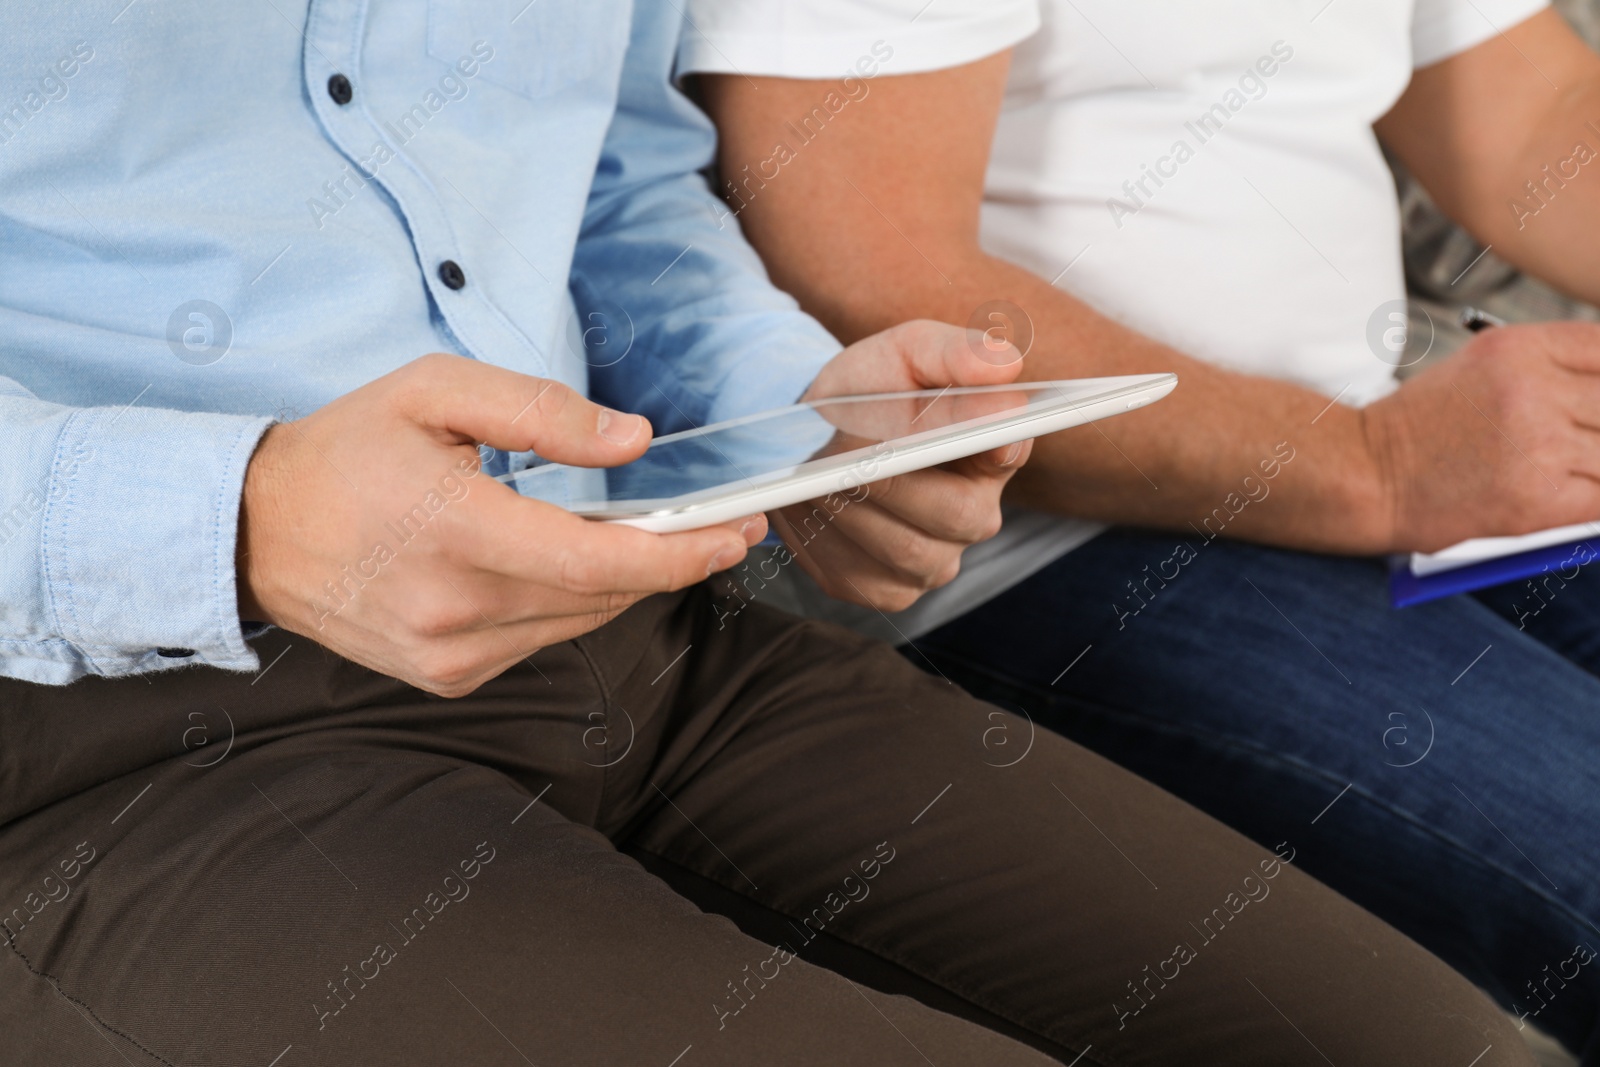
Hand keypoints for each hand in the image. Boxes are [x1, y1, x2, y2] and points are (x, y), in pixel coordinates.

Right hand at [237, 354, 762, 696]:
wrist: (259, 533)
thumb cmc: (348, 450)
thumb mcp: (436, 392)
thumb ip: (541, 411)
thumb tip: (634, 440)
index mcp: (456, 533)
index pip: (598, 562)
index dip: (680, 554)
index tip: (736, 535)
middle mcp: (456, 611)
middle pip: (602, 595)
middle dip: (670, 561)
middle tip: (718, 525)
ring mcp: (451, 655)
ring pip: (579, 622)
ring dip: (622, 582)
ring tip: (645, 537)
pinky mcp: (448, 677)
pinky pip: (541, 639)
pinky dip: (569, 603)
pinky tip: (560, 565)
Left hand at [771, 319, 1031, 611]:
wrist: (810, 428)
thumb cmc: (870, 388)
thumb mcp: (908, 352)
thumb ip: (955, 352)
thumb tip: (1005, 364)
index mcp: (995, 451)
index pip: (1009, 452)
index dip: (992, 447)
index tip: (974, 439)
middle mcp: (977, 516)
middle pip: (955, 513)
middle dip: (894, 479)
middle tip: (845, 451)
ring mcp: (935, 561)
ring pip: (904, 549)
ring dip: (852, 508)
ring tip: (814, 474)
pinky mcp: (887, 589)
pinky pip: (859, 575)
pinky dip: (824, 540)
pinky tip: (806, 508)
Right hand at [1362, 321, 1599, 551]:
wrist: (1364, 476)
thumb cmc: (1417, 427)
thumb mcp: (1478, 366)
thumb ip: (1546, 364)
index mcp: (1518, 348)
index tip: (1592, 397)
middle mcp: (1533, 390)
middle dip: (1598, 420)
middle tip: (1574, 435)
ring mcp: (1538, 445)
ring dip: (1595, 460)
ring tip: (1556, 465)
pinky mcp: (1537, 499)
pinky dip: (1592, 496)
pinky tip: (1567, 492)